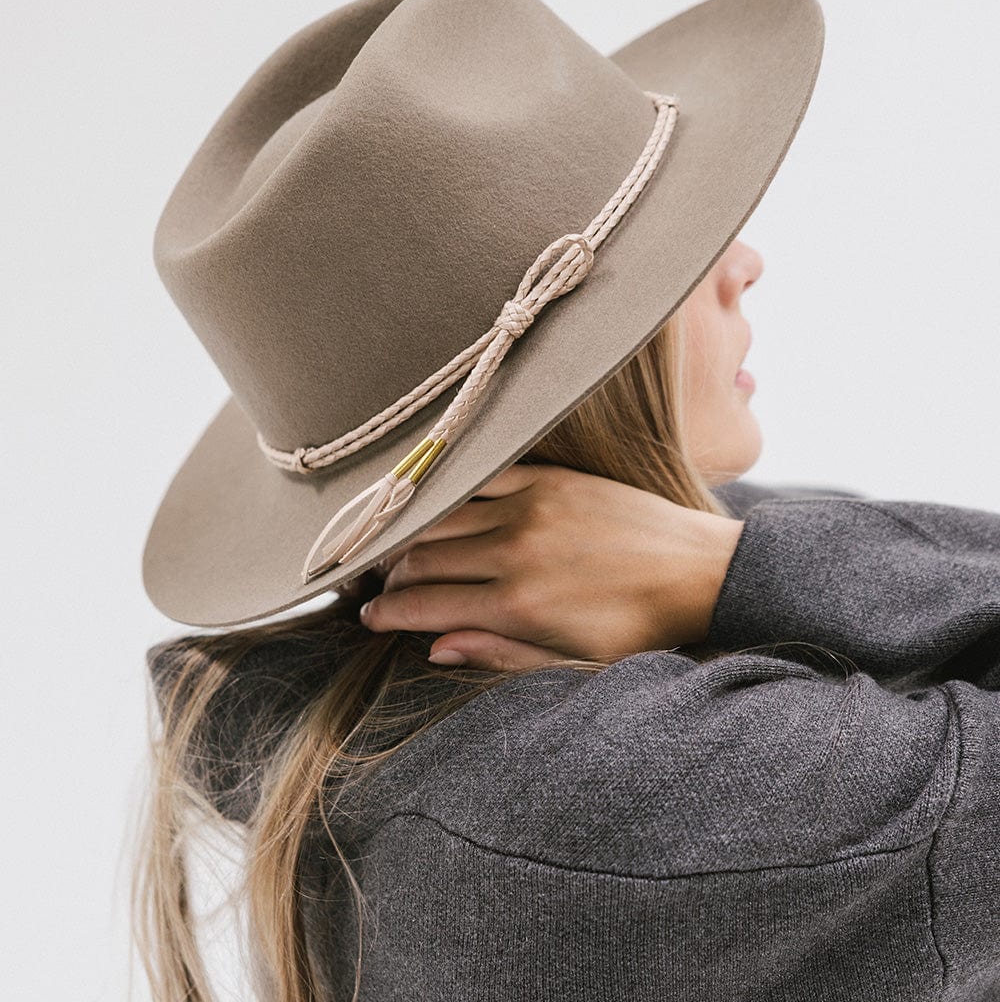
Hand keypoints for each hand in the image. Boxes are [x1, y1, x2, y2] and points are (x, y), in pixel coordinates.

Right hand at [356, 462, 743, 670]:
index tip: (368, 616)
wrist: (697, 571)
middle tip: (376, 584)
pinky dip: (451, 489)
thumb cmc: (637, 628)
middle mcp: (514, 552)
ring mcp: (530, 508)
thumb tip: (435, 648)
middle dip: (389, 575)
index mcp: (518, 605)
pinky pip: (481, 477)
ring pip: (443, 517)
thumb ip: (499, 655)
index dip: (386, 612)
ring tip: (399, 548)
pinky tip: (436, 500)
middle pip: (422, 558)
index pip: (424, 605)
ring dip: (411, 533)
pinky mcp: (549, 478)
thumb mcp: (572, 663)